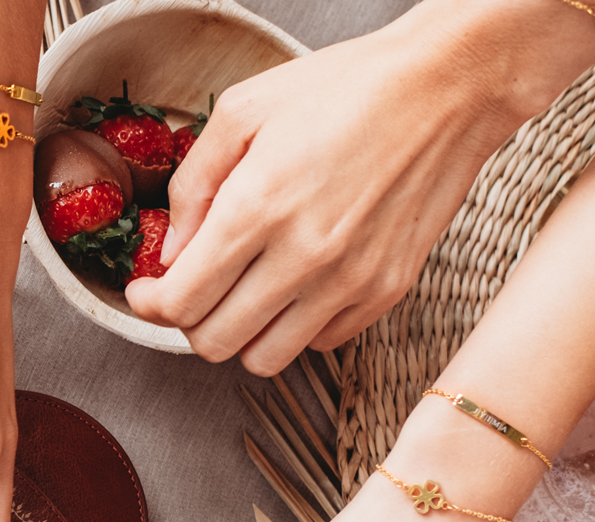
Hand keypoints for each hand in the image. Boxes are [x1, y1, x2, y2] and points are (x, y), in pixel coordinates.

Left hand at [124, 0, 589, 374]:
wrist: (447, 88)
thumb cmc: (345, 88)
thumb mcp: (244, 110)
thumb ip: (193, 184)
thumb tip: (170, 252)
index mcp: (258, 207)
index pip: (179, 302)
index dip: (148, 304)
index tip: (147, 291)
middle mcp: (303, 257)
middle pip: (214, 342)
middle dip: (189, 322)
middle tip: (192, 290)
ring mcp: (349, 282)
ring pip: (263, 360)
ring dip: (241, 335)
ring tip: (242, 294)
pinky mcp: (385, 293)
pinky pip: (317, 346)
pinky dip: (293, 328)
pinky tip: (293, 286)